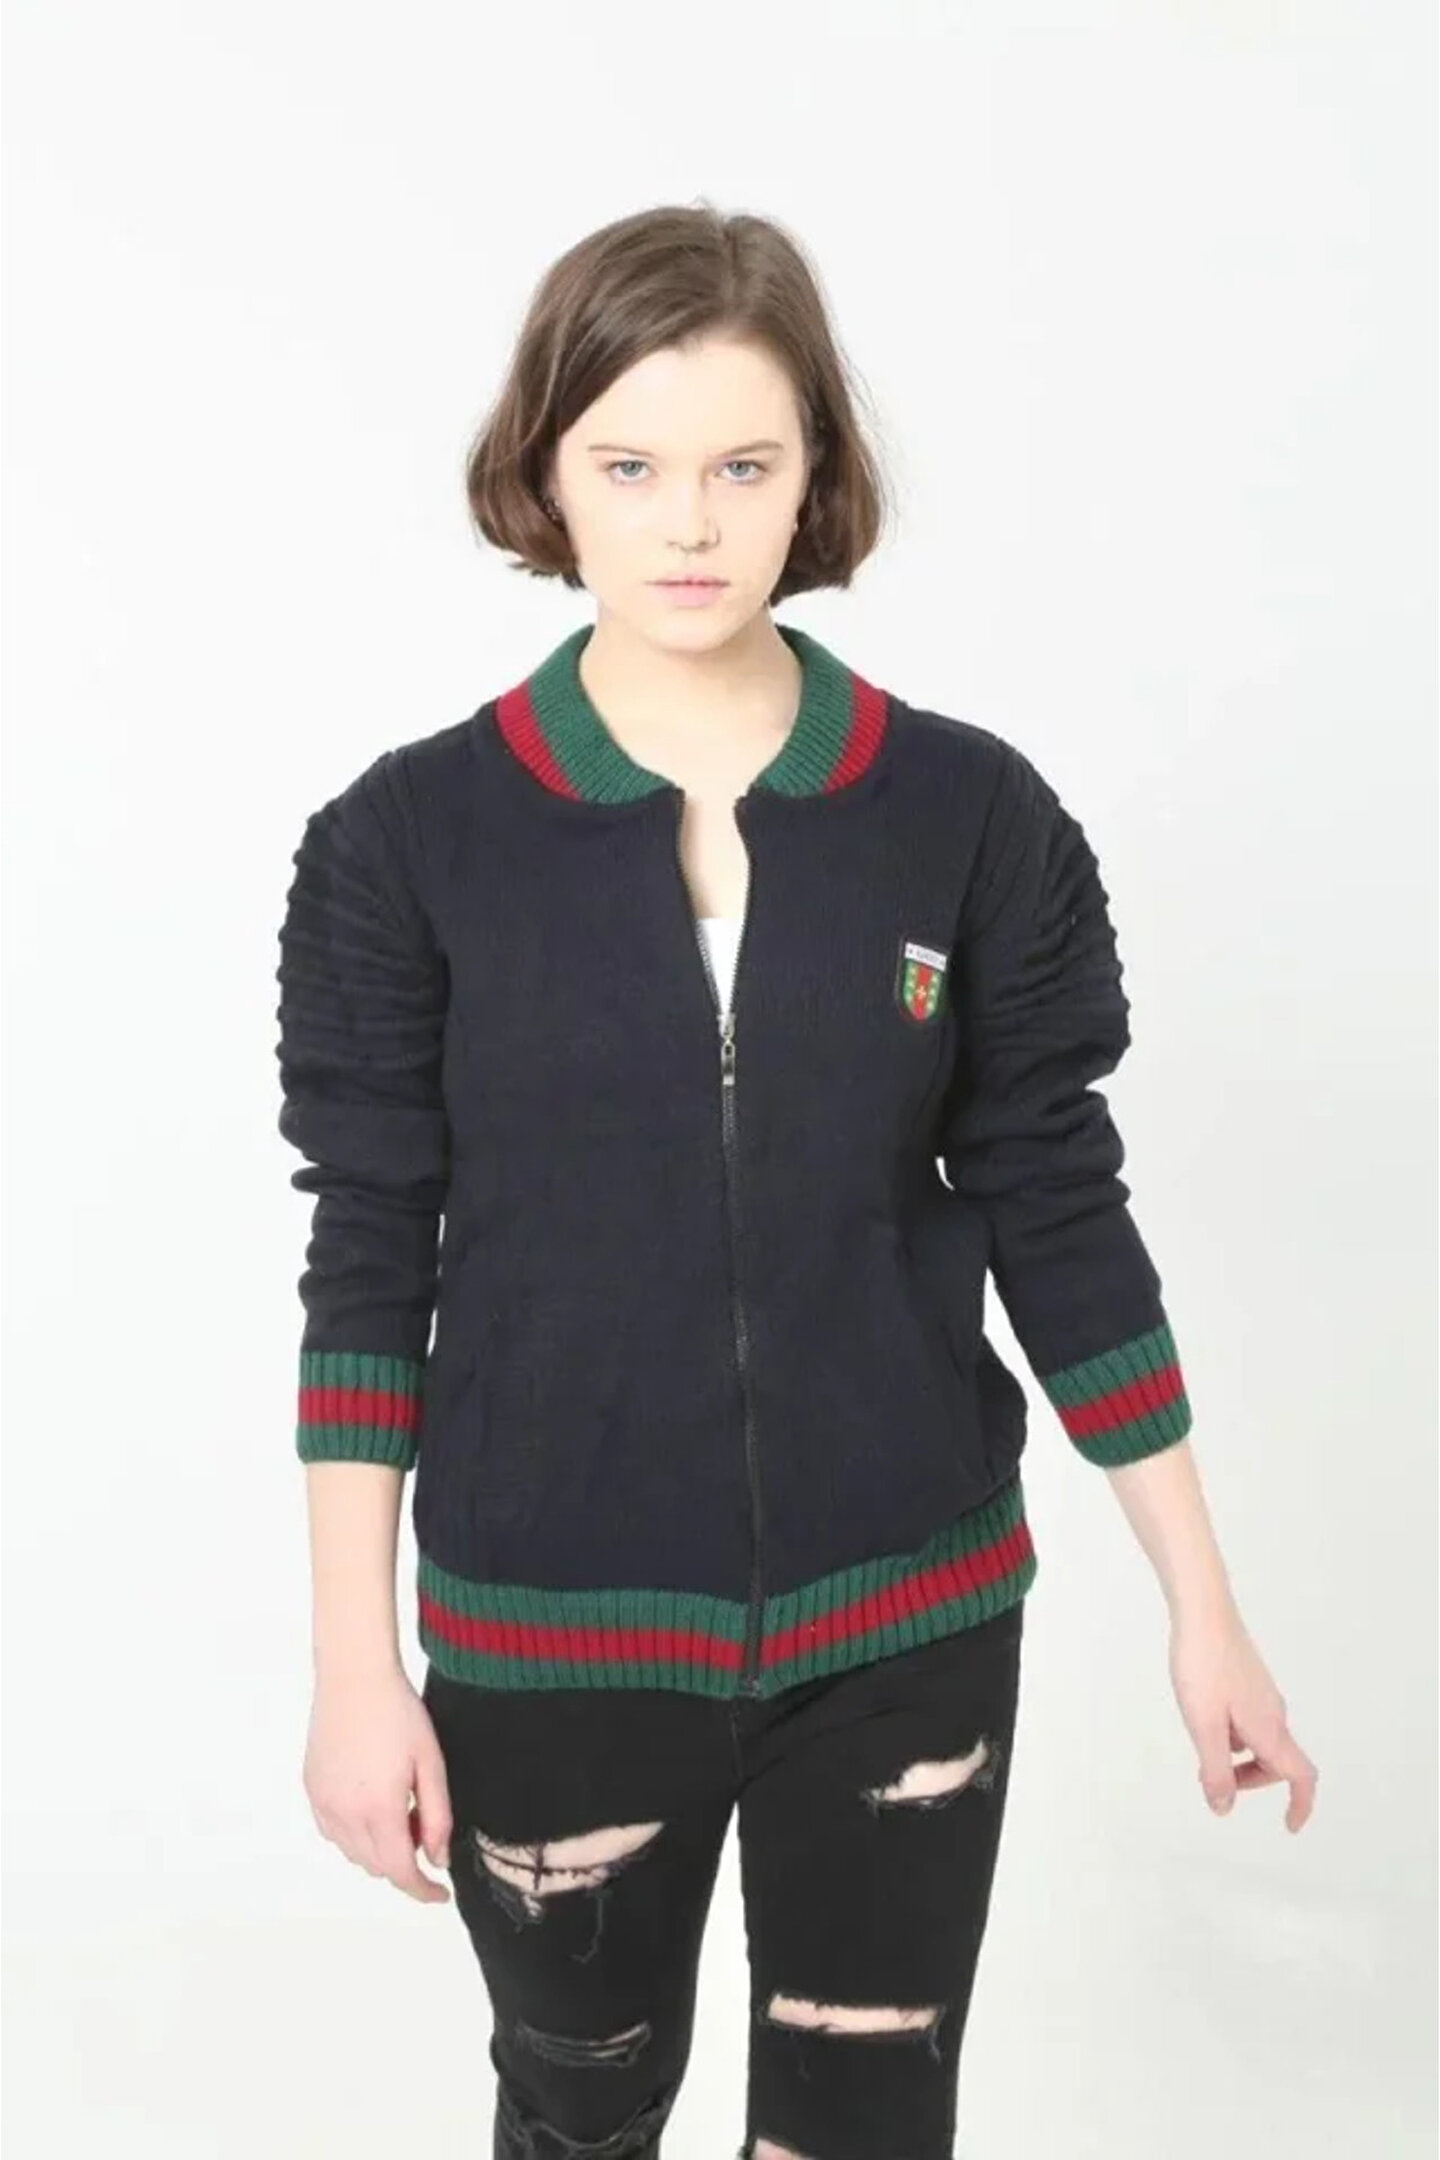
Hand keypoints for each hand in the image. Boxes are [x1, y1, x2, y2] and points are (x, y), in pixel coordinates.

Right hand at [303, 1664, 453, 1900]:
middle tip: (423, 1826)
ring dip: (379, 1849)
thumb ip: (437, 1817)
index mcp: (379, 1809)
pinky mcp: (311, 1789)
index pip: (399, 1872)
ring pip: (353, 1852)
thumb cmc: (398, 1713)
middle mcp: (344, 1814)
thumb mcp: (431, 1763)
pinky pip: (334, 1831)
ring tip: (400, 1808)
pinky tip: (371, 1803)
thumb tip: (438, 1859)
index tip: (440, 1894)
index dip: (422, 1891)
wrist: (354, 1676)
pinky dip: (355, 1834)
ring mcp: (323, 1803)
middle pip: (376, 1866)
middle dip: (404, 1862)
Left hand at [1168, 1603, 1317, 1831]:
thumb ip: (1215, 1770)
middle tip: (1208, 1776)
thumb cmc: (1203, 1667)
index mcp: (1269, 1729)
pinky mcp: (1249, 1679)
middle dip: (1248, 1779)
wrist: (1204, 1611)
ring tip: (1200, 1741)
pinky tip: (1202, 1714)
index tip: (1290, 1826)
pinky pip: (1249, 1719)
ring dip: (1236, 1755)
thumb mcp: (1203, 1726)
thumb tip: (1223, 1808)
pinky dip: (1231, 1731)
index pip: (1301, 1775)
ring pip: (1260, 1740)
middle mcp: (1274, 1713)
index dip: (1301, 1805)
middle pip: (1276, 1762)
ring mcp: (1263, 1694)